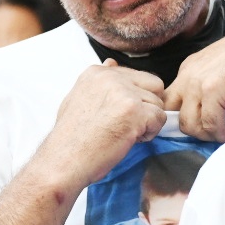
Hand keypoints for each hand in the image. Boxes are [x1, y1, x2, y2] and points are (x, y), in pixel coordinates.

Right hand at [35, 62, 166, 190]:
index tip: (115, 116)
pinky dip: (149, 133)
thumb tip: (111, 63)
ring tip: (124, 134)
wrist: (64, 161)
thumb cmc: (71, 139)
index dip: (134, 99)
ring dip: (147, 122)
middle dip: (147, 107)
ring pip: (158, 104)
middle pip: (154, 85)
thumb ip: (99, 83)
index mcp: (97, 72)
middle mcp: (111, 77)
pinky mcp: (134, 111)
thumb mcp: (78, 99)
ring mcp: (124, 93)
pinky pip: (160, 119)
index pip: (137, 76)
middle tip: (126, 125)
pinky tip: (129, 139)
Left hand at [164, 27, 224, 141]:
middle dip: (192, 130)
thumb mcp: (220, 70)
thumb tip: (204, 113)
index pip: (169, 102)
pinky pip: (210, 124)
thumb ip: (207, 88)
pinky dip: (222, 133)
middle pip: (172, 114)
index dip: (182, 119)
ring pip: (189, 124)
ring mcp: (199, 82)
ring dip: (208, 134)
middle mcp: (189, 74)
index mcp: (188, 69)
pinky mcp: (214, 90)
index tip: (200, 127)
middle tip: (212, 131)